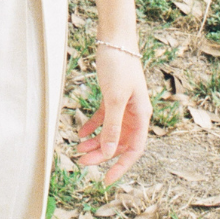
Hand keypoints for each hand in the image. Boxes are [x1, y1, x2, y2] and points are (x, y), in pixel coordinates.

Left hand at [75, 45, 151, 184]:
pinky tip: (80, 133)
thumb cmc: (119, 65)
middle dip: (101, 154)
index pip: (133, 149)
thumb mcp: (114, 98)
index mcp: (141, 115)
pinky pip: (103, 117)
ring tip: (78, 150)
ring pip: (110, 131)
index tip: (107, 180)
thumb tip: (108, 152)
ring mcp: (123, 104)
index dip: (121, 166)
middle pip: (119, 142)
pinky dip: (92, 126)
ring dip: (95, 142)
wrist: (115, 38)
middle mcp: (134, 112)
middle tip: (82, 163)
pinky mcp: (112, 95)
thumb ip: (112, 126)